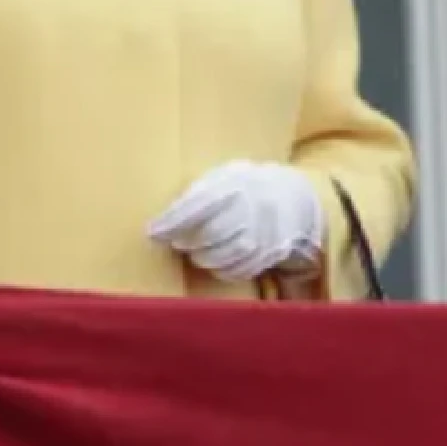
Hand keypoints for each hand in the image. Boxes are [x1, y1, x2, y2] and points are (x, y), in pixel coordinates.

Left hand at [146, 160, 324, 284]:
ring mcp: (266, 230)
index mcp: (237, 182)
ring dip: (204, 257)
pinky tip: (216, 262)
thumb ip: (199, 192)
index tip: (153, 232)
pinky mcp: (272, 252)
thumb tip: (165, 220)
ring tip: (197, 252)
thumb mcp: (224, 176)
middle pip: (213, 232)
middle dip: (189, 241)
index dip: (173, 221)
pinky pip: (241, 268)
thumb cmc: (245, 186)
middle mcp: (254, 205)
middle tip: (178, 242)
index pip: (200, 203)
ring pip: (227, 254)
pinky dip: (223, 269)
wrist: (293, 196)